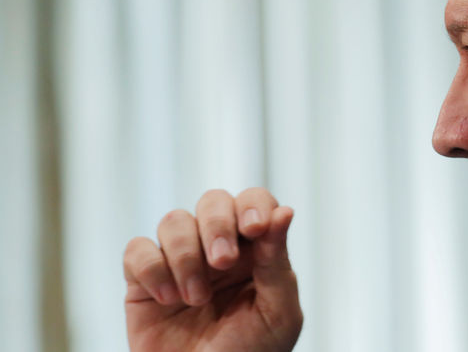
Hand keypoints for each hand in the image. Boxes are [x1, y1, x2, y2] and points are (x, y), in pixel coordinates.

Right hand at [123, 188, 301, 351]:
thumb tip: (284, 211)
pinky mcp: (144, 279)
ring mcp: (180, 260)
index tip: (255, 229)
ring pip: (174, 220)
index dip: (253, 205)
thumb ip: (277, 263)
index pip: (254, 202)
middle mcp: (218, 246)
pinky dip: (151, 269)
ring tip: (195, 299)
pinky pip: (137, 249)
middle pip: (213, 201)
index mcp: (256, 249)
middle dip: (217, 225)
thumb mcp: (278, 313)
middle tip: (223, 262)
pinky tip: (166, 299)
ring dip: (185, 256)